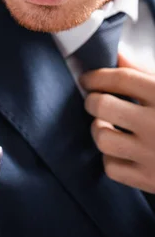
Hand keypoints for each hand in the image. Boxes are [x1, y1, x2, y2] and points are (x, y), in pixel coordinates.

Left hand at [80, 54, 154, 192]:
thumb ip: (145, 73)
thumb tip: (117, 55)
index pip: (121, 78)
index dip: (97, 76)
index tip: (87, 79)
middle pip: (102, 105)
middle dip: (92, 101)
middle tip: (95, 101)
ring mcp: (152, 154)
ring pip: (101, 137)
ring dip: (98, 129)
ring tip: (106, 125)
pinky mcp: (150, 180)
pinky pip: (111, 167)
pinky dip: (110, 158)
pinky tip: (120, 151)